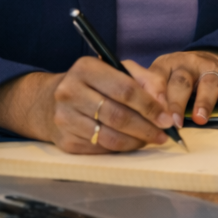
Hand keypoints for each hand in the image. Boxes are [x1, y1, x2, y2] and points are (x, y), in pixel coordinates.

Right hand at [0, 57, 176, 153]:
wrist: (50, 101)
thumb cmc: (95, 83)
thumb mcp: (120, 70)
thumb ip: (147, 80)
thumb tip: (164, 105)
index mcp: (85, 68)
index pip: (125, 89)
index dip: (149, 106)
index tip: (166, 118)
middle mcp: (69, 91)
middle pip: (117, 115)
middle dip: (146, 127)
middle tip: (163, 134)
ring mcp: (64, 118)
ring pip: (109, 136)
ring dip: (135, 141)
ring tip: (150, 139)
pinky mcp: (63, 140)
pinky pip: (99, 148)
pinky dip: (120, 148)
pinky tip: (130, 143)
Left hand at [138, 50, 217, 125]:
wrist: (204, 61)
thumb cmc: (174, 77)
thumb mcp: (155, 77)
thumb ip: (141, 84)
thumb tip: (119, 89)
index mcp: (166, 65)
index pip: (158, 77)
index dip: (155, 94)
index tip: (152, 111)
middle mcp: (189, 64)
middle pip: (182, 81)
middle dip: (177, 102)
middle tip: (173, 122)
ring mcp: (212, 69)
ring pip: (209, 83)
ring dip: (204, 102)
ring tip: (200, 119)